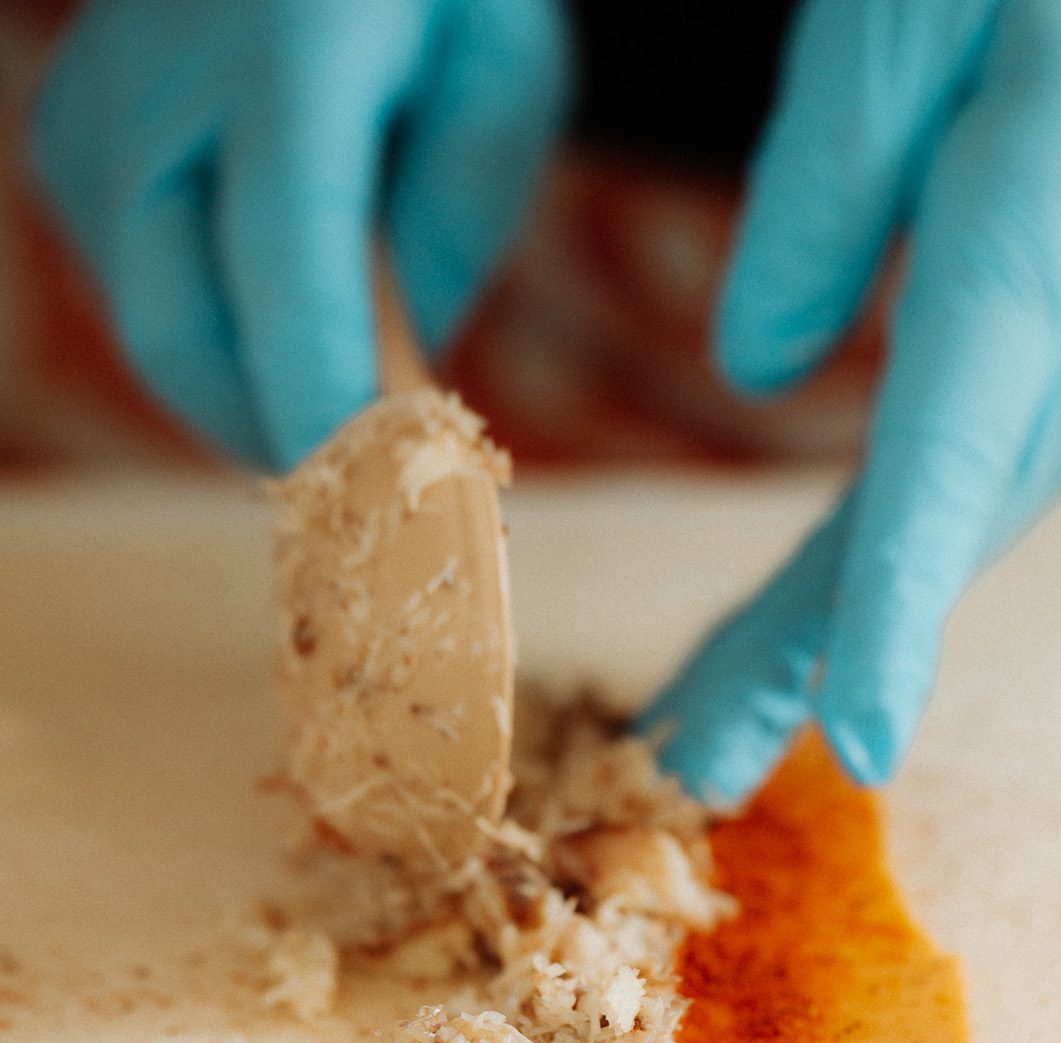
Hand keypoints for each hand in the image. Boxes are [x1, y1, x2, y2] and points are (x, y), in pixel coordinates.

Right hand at [29, 0, 571, 468]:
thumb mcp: (506, 75)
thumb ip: (458, 222)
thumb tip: (390, 380)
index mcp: (286, 44)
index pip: (285, 260)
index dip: (319, 395)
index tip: (368, 493)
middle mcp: (155, 80)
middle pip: (183, 338)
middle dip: (275, 430)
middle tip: (366, 471)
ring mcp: (91, 118)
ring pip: (157, 338)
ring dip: (249, 381)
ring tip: (334, 339)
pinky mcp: (66, 150)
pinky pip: (138, 301)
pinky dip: (214, 333)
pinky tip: (270, 286)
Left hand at [646, 0, 1060, 802]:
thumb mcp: (912, 19)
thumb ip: (827, 180)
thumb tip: (755, 368)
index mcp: (1027, 269)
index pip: (945, 463)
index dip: (893, 611)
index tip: (856, 744)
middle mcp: (1057, 374)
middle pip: (913, 546)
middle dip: (800, 670)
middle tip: (687, 780)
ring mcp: (1055, 405)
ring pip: (915, 550)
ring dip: (806, 652)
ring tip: (698, 748)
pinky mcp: (1031, 411)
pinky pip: (923, 520)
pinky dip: (844, 597)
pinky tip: (773, 658)